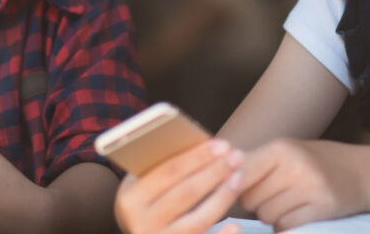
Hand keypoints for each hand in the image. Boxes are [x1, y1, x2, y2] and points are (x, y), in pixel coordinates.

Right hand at [114, 139, 244, 233]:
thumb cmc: (147, 204)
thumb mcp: (142, 186)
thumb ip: (161, 168)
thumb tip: (201, 145)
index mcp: (131, 198)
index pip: (168, 172)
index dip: (197, 156)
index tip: (221, 144)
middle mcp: (142, 223)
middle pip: (186, 193)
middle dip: (214, 172)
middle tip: (237, 156)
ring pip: (198, 221)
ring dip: (222, 197)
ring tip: (239, 177)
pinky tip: (235, 225)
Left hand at [238, 139, 365, 230]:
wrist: (361, 172)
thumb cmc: (315, 162)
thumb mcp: (286, 151)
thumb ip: (254, 162)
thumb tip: (215, 172)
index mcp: (281, 148)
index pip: (239, 172)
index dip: (233, 186)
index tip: (235, 190)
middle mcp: (296, 165)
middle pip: (250, 198)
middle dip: (253, 203)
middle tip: (268, 197)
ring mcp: (311, 187)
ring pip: (267, 214)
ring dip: (270, 216)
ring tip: (283, 205)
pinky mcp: (323, 207)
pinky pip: (286, 226)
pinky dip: (284, 226)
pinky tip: (294, 216)